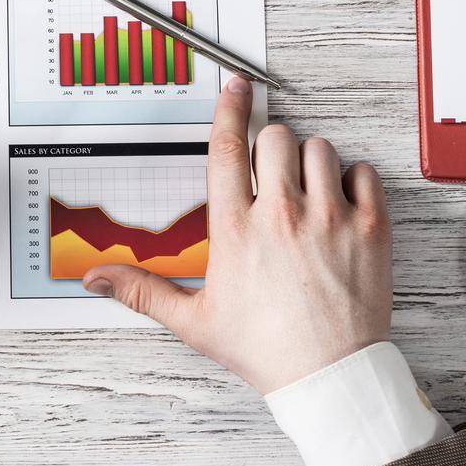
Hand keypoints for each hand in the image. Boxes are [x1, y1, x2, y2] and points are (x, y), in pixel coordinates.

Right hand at [83, 78, 391, 394]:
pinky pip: (364, 172)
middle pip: (275, 138)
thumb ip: (141, 292)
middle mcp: (281, 214)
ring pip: (319, 148)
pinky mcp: (370, 229)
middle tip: (271, 174)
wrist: (328, 377)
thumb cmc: (265, 350)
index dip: (229, 108)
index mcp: (236, 229)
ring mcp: (330, 219)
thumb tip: (96, 280)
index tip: (236, 88)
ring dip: (310, 161)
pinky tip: (341, 201)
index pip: (227, 146)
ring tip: (305, 191)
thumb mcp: (194, 321)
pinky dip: (354, 179)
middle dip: (270, 147)